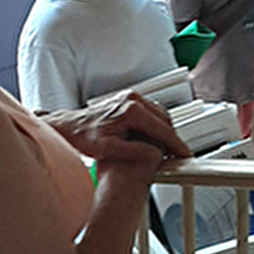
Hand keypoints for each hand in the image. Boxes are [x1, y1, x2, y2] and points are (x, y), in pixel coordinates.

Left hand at [42, 92, 191, 163]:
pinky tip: (154, 140)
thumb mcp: (107, 149)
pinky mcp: (129, 101)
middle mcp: (132, 99)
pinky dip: (156, 126)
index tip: (184, 154)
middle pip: (164, 119)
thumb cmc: (82, 136)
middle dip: (172, 138)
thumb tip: (155, 154)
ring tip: (167, 150)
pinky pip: (151, 112)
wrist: (69, 127)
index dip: (175, 144)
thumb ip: (133, 151)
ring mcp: (131, 98)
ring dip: (165, 132)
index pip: (161, 128)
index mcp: (130, 109)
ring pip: (159, 115)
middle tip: (178, 155)